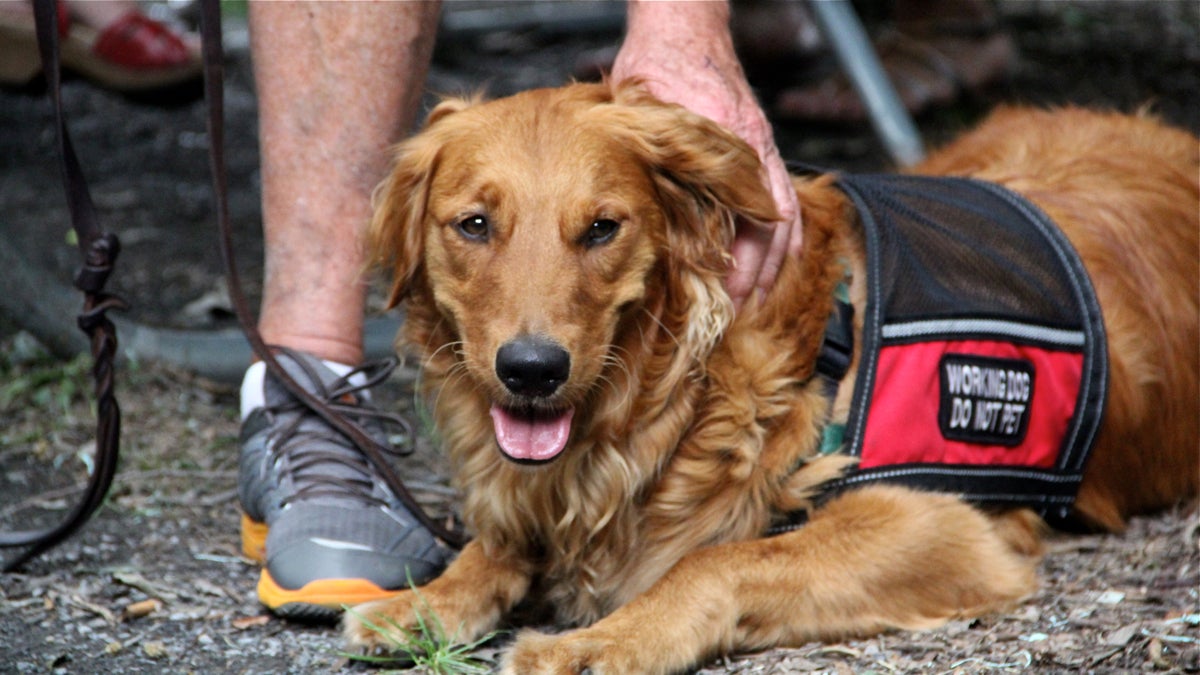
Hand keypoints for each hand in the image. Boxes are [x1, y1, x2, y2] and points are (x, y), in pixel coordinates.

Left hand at [613, 0, 802, 310]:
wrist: (684, 29)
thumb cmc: (659, 67)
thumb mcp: (645, 116)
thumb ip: (649, 160)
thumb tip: (629, 214)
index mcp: (729, 149)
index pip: (749, 224)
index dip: (742, 267)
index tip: (728, 299)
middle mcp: (753, 151)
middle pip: (772, 228)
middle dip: (759, 275)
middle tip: (739, 312)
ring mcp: (761, 148)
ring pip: (782, 216)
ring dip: (772, 261)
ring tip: (756, 298)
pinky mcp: (758, 146)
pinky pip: (780, 197)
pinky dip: (780, 235)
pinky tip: (770, 259)